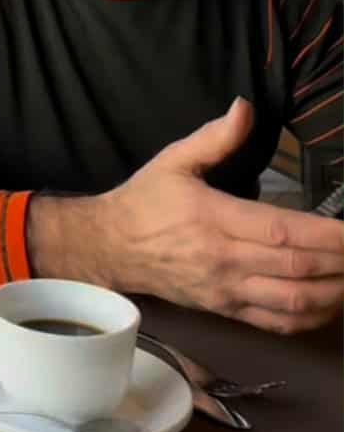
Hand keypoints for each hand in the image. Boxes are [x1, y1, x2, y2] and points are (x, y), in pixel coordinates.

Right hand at [98, 98, 343, 332]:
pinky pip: (277, 323)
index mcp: (215, 219)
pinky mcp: (227, 310)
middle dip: (340, 262)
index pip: (282, 230)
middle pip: (297, 268)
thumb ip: (214, 138)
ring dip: (333, 293)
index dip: (326, 234)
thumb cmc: (145, 201)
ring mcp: (228, 290)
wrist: (111, 248)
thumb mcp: (173, 160)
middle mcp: (225, 260)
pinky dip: (311, 317)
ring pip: (294, 302)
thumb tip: (246, 108)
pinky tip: (329, 302)